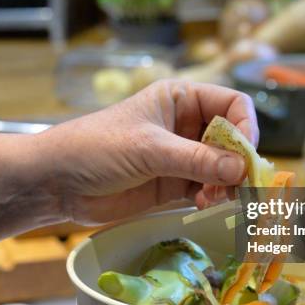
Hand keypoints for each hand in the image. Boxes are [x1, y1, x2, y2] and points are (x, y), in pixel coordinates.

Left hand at [38, 79, 258, 223]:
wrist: (57, 182)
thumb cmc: (96, 148)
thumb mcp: (148, 148)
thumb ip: (196, 159)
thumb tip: (242, 169)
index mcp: (180, 99)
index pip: (231, 104)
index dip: (245, 127)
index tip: (246, 155)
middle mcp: (185, 125)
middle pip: (232, 139)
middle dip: (239, 162)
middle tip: (240, 186)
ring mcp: (180, 156)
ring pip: (223, 167)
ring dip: (228, 184)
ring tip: (218, 198)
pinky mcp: (173, 184)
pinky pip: (207, 189)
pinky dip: (213, 197)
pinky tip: (204, 204)